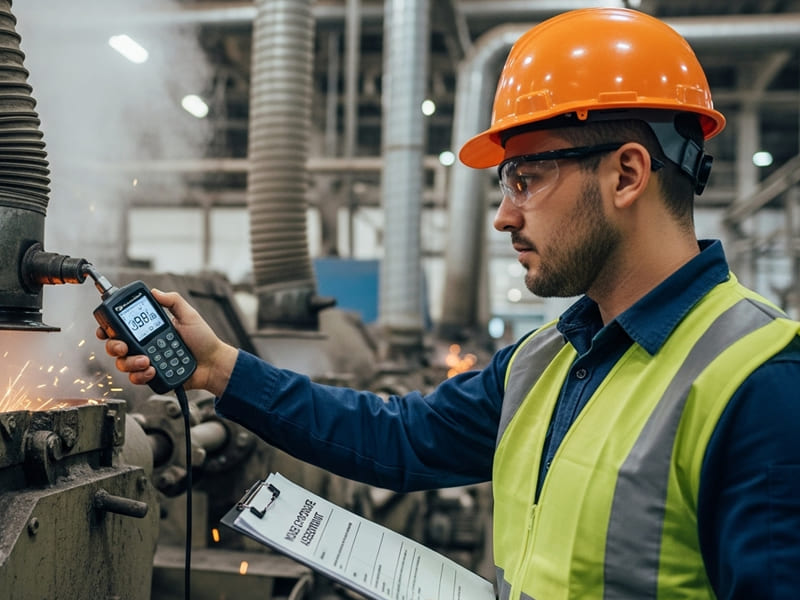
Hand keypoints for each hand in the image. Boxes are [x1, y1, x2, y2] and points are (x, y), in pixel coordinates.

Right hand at [97, 288, 238, 395]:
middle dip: (114, 346)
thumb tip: (155, 291)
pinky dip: (141, 375)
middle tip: (124, 347)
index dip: (108, 329)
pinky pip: (136, 378)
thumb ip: (173, 301)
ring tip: (147, 360)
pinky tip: (153, 370)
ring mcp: (147, 362)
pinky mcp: (152, 377)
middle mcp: (144, 345)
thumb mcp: (189, 315)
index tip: (106, 329)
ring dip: (130, 362)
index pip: (122, 328)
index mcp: (149, 330)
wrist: (213, 363)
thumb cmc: (204, 340)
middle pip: (115, 347)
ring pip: (123, 364)